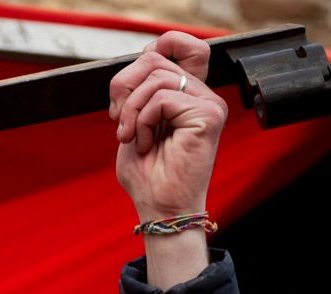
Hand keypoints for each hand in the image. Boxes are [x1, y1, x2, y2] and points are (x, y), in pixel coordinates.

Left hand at [109, 32, 226, 220]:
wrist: (160, 210)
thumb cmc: (148, 177)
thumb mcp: (135, 124)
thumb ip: (139, 90)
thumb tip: (142, 58)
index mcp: (188, 95)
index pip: (174, 45)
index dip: (146, 55)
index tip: (123, 95)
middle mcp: (203, 96)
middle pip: (155, 60)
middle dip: (125, 89)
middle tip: (120, 125)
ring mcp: (209, 104)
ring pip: (156, 78)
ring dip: (132, 111)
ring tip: (133, 139)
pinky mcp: (208, 115)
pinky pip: (162, 98)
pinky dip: (144, 121)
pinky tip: (145, 145)